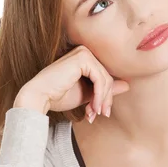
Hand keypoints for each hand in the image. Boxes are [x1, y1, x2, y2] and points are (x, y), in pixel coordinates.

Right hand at [15, 45, 129, 121]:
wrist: (40, 97)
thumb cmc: (58, 96)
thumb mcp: (87, 94)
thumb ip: (104, 90)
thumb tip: (127, 85)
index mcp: (85, 58)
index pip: (105, 77)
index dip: (106, 97)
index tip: (101, 113)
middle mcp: (85, 52)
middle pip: (108, 78)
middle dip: (105, 99)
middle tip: (101, 115)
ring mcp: (84, 52)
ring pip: (106, 79)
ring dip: (102, 100)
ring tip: (94, 113)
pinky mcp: (82, 58)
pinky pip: (100, 79)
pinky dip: (100, 95)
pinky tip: (93, 106)